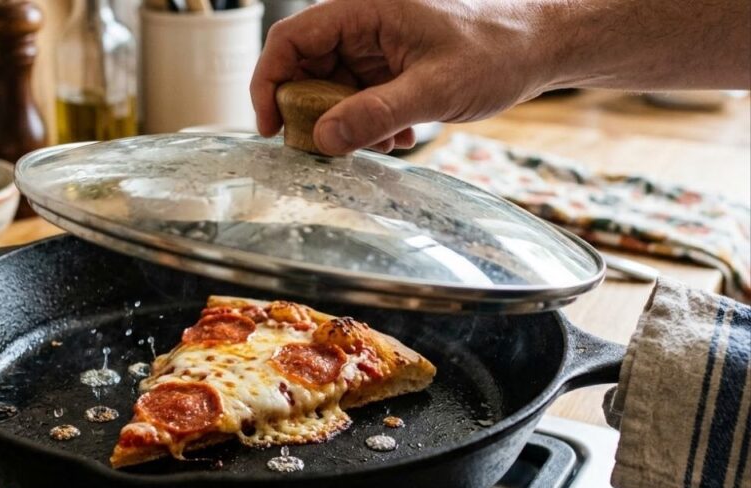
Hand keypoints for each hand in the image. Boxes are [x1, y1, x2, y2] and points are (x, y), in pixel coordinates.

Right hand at [251, 0, 555, 154]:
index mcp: (365, 10)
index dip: (269, 82)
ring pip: (332, 87)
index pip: (290, 39)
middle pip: (305, 67)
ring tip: (381, 144)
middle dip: (311, 112)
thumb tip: (322, 139)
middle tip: (325, 149)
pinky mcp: (392, 64)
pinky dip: (368, 122)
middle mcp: (364, 23)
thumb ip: (374, 114)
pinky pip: (359, 95)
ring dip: (345, 124)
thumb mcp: (434, 89)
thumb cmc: (497, 50)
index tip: (271, 127)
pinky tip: (400, 137)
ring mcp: (377, 45)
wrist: (543, 44)